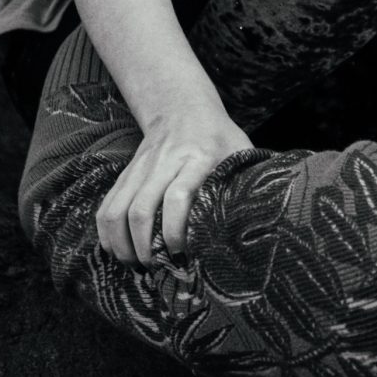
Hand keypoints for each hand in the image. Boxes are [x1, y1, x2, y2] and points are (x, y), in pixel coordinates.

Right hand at [96, 98, 252, 264]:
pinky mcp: (125, 174)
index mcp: (198, 159)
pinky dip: (106, 233)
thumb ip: (249, 182)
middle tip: (157, 268)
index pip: (178, 195)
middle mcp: (164, 163)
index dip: (175, 229)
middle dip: (145, 247)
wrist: (181, 108)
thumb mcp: (241, 152)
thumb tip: (270, 219)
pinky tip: (117, 251)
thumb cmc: (220, 138)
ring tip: (136, 265)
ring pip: (117, 209)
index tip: (182, 253)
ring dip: (122, 244)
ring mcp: (140, 168)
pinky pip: (107, 205)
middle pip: (141, 208)